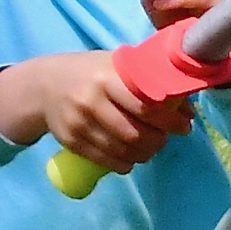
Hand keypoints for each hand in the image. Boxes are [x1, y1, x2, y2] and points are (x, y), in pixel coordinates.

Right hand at [0, 51, 192, 171]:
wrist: (44, 85)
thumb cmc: (90, 72)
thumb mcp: (116, 66)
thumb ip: (148, 82)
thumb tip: (187, 108)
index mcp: (106, 77)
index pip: (145, 105)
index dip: (170, 120)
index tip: (184, 126)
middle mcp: (91, 101)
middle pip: (135, 133)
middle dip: (158, 140)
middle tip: (165, 138)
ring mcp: (79, 124)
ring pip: (122, 151)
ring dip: (144, 154)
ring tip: (151, 147)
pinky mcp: (72, 142)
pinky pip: (106, 161)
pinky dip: (125, 163)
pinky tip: (133, 157)